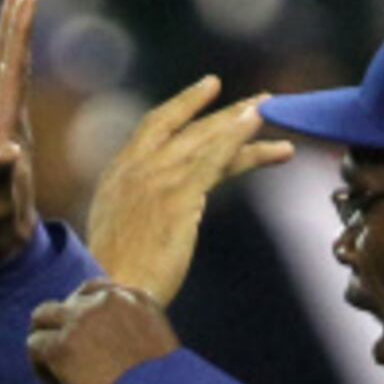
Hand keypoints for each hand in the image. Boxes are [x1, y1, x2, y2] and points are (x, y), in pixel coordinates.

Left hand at [26, 281, 179, 383]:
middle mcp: (107, 301)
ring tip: (54, 372)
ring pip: (42, 318)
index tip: (84, 338)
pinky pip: (35, 345)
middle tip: (65, 355)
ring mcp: (81, 320)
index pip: (98, 291)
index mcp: (137, 299)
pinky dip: (39, 368)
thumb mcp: (160, 350)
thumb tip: (112, 352)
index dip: (84, 314)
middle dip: (63, 326)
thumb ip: (137, 336)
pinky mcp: (61, 345)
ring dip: (45, 342)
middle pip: (68, 301)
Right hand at [85, 77, 293, 304]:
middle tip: (261, 100)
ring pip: (207, 139)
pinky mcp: (179, 194)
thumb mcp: (115, 232)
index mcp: (117, 175)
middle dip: (225, 111)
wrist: (111, 294)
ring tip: (272, 108)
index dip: (184, 104)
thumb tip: (153, 211)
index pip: (155, 126)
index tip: (210, 88)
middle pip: (188, 127)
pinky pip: (215, 157)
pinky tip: (258, 126)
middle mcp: (136, 168)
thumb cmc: (114, 278)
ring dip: (241, 121)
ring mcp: (157, 178)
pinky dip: (238, 138)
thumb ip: (135, 209)